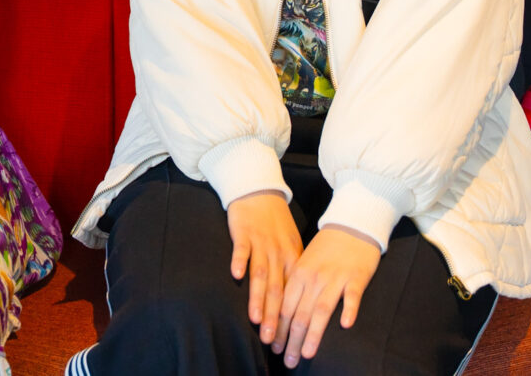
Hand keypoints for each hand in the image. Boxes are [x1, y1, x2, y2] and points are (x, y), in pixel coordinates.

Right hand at [226, 191, 302, 345]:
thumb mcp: (289, 246)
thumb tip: (294, 302)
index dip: (287, 318)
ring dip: (258, 298)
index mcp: (292, 258)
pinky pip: (242, 249)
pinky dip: (239, 261)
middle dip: (274, 317)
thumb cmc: (274, 223)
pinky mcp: (244, 232)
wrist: (260, 192)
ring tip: (255, 319)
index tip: (284, 339)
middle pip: (277, 289)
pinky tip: (236, 276)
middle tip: (271, 339)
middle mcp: (278, 253)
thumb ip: (290, 271)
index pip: (291, 294)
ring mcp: (261, 243)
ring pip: (261, 274)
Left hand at [274, 225, 380, 366]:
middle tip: (287, 361)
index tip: (273, 347)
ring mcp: (336, 278)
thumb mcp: (304, 263)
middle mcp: (314, 278)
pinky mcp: (356, 278)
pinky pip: (352, 296)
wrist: (351, 225)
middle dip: (291, 340)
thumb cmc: (326, 247)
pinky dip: (348, 310)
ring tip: (306, 354)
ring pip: (321, 310)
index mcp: (298, 274)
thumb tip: (283, 312)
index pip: (284, 306)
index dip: (278, 328)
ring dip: (313, 334)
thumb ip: (295, 286)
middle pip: (300, 313)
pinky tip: (345, 325)